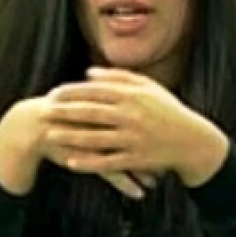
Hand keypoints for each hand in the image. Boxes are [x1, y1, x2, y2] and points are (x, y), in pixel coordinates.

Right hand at [0, 94, 160, 198]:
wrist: (32, 124)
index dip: (155, 126)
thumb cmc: (63, 110)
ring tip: (158, 181)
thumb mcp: (86, 97)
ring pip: (127, 158)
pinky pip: (111, 173)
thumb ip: (107, 94)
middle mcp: (105, 122)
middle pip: (138, 136)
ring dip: (144, 171)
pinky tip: (140, 194)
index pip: (139, 115)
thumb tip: (129, 89)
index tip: (170, 136)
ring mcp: (96, 141)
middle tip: (170, 158)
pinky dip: (126, 184)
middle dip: (155, 149)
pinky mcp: (86, 159)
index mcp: (107, 103)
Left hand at [41, 67, 228, 187]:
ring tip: (50, 136)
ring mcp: (134, 138)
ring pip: (95, 138)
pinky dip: (89, 163)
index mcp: (133, 96)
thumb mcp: (148, 87)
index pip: (95, 91)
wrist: (192, 141)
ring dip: (70, 137)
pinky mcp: (136, 159)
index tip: (52, 94)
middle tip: (42, 112)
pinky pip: (108, 162)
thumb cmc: (168, 110)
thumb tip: (88, 73)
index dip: (71, 92)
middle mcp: (132, 116)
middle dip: (64, 113)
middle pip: (90, 113)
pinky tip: (71, 163)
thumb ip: (118, 77)